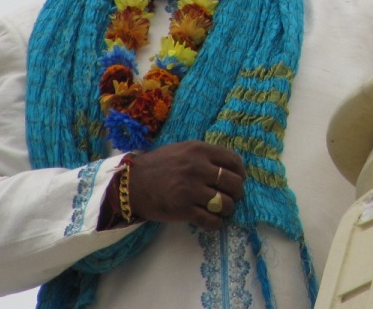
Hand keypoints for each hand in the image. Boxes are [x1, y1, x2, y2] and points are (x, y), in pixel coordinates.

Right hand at [126, 141, 245, 229]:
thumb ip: (206, 155)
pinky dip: (217, 223)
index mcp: (199, 151)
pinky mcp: (183, 210)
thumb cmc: (159, 165)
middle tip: (234, 196)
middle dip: (238, 192)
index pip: (234, 161)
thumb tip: (230, 167)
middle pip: (234, 183)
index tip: (239, 179)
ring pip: (225, 203)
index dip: (241, 172)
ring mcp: (190, 190)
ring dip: (228, 209)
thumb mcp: (183, 149)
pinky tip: (214, 221)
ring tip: (224, 209)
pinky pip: (210, 220)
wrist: (131, 184)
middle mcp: (197, 168)